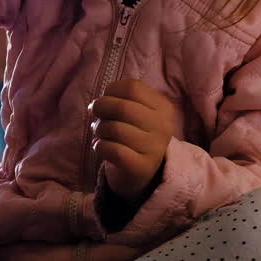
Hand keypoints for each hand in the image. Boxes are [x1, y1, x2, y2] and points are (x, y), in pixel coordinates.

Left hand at [89, 79, 175, 203]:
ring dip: (99, 129)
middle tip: (96, 117)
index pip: (132, 87)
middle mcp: (163, 126)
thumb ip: (119, 100)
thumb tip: (97, 103)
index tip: (105, 99)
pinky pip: (111, 149)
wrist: (139, 172)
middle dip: (100, 109)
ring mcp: (154, 148)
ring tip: (100, 134)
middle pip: (122, 107)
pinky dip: (99, 146)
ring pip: (115, 128)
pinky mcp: (141, 166)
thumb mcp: (134, 113)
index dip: (111, 91)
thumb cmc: (131, 135)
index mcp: (163, 108)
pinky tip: (101, 147)